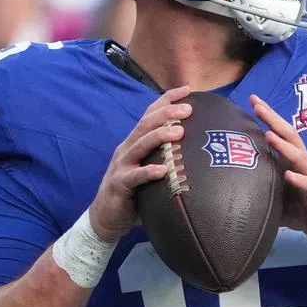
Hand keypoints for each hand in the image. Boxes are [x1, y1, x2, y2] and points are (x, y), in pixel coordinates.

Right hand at [89, 86, 191, 242]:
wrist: (106, 217)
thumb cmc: (135, 193)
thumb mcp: (151, 169)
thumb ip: (167, 158)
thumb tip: (200, 150)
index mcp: (135, 142)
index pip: (150, 114)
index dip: (167, 99)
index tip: (187, 89)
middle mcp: (127, 148)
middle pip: (146, 124)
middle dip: (167, 113)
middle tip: (189, 109)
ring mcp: (122, 165)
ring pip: (140, 144)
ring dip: (160, 136)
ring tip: (180, 132)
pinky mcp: (119, 184)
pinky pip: (135, 177)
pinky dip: (149, 172)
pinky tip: (163, 170)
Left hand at [250, 95, 306, 240]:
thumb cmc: (300, 204)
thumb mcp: (275, 193)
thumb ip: (258, 184)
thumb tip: (228, 183)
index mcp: (290, 160)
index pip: (279, 133)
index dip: (268, 116)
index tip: (252, 99)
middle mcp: (300, 163)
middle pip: (289, 136)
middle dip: (274, 120)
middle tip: (258, 106)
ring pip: (299, 156)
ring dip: (284, 146)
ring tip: (269, 136)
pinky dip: (299, 179)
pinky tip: (289, 175)